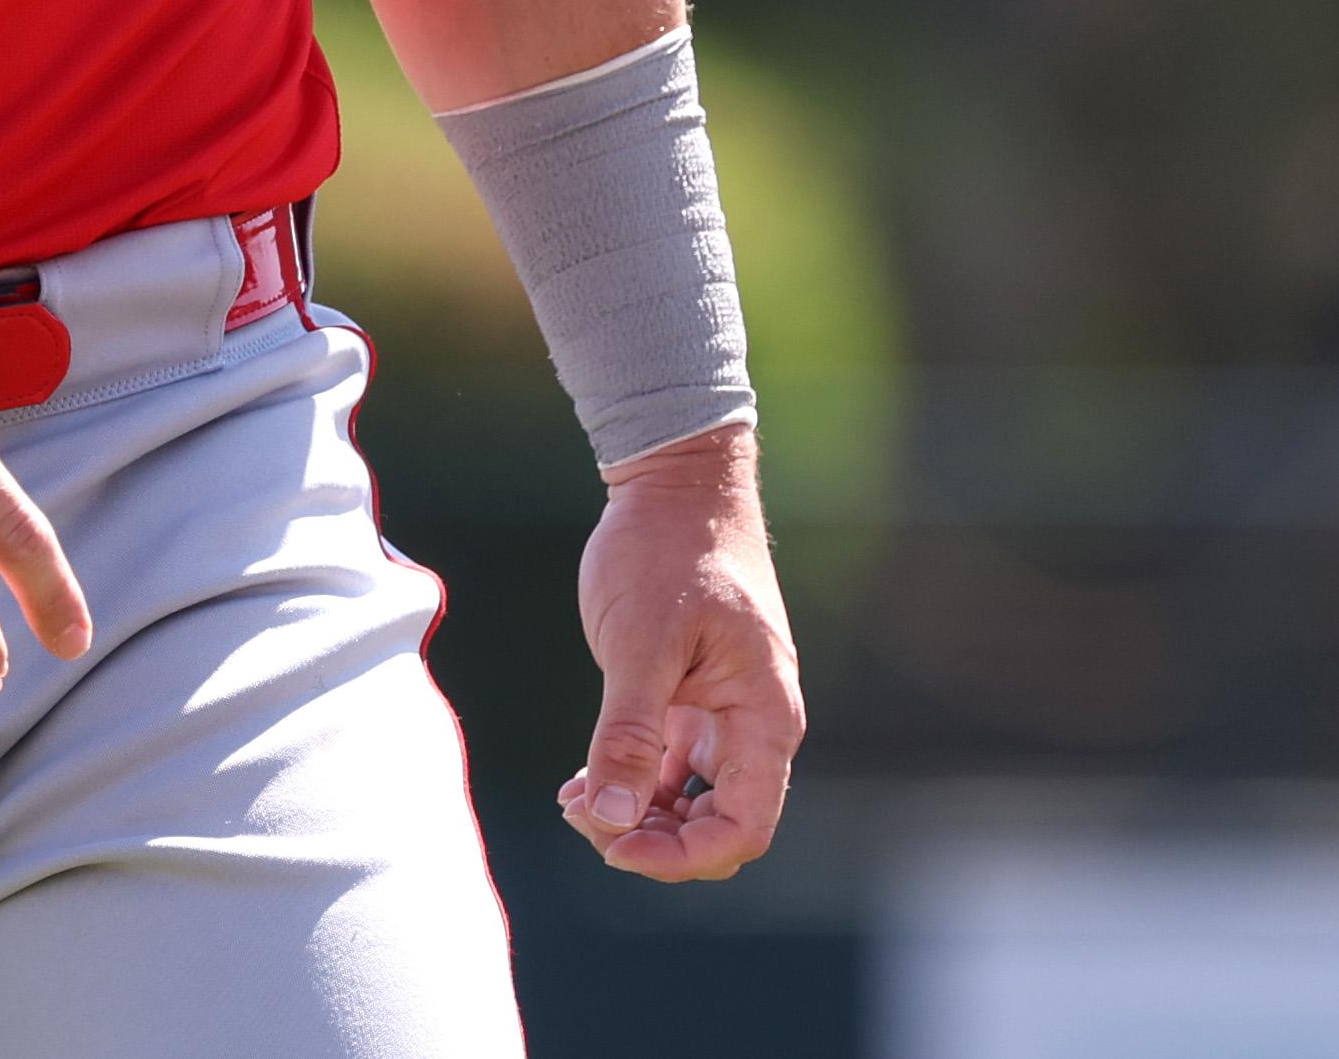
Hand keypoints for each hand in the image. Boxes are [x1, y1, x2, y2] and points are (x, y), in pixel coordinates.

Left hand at [556, 421, 801, 879]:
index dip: (682, 856)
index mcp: (763, 716)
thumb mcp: (640, 640)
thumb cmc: (668, 548)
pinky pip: (669, 769)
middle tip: (582, 811)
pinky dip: (630, 783)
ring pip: (689, 804)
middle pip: (716, 828)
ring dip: (635, 816)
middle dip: (651, 839)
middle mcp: (753, 725)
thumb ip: (627, 732)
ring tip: (575, 797)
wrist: (674, 481)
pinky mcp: (690, 699)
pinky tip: (583, 779)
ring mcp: (723, 714)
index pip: (742, 828)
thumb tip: (609, 819)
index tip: (614, 843)